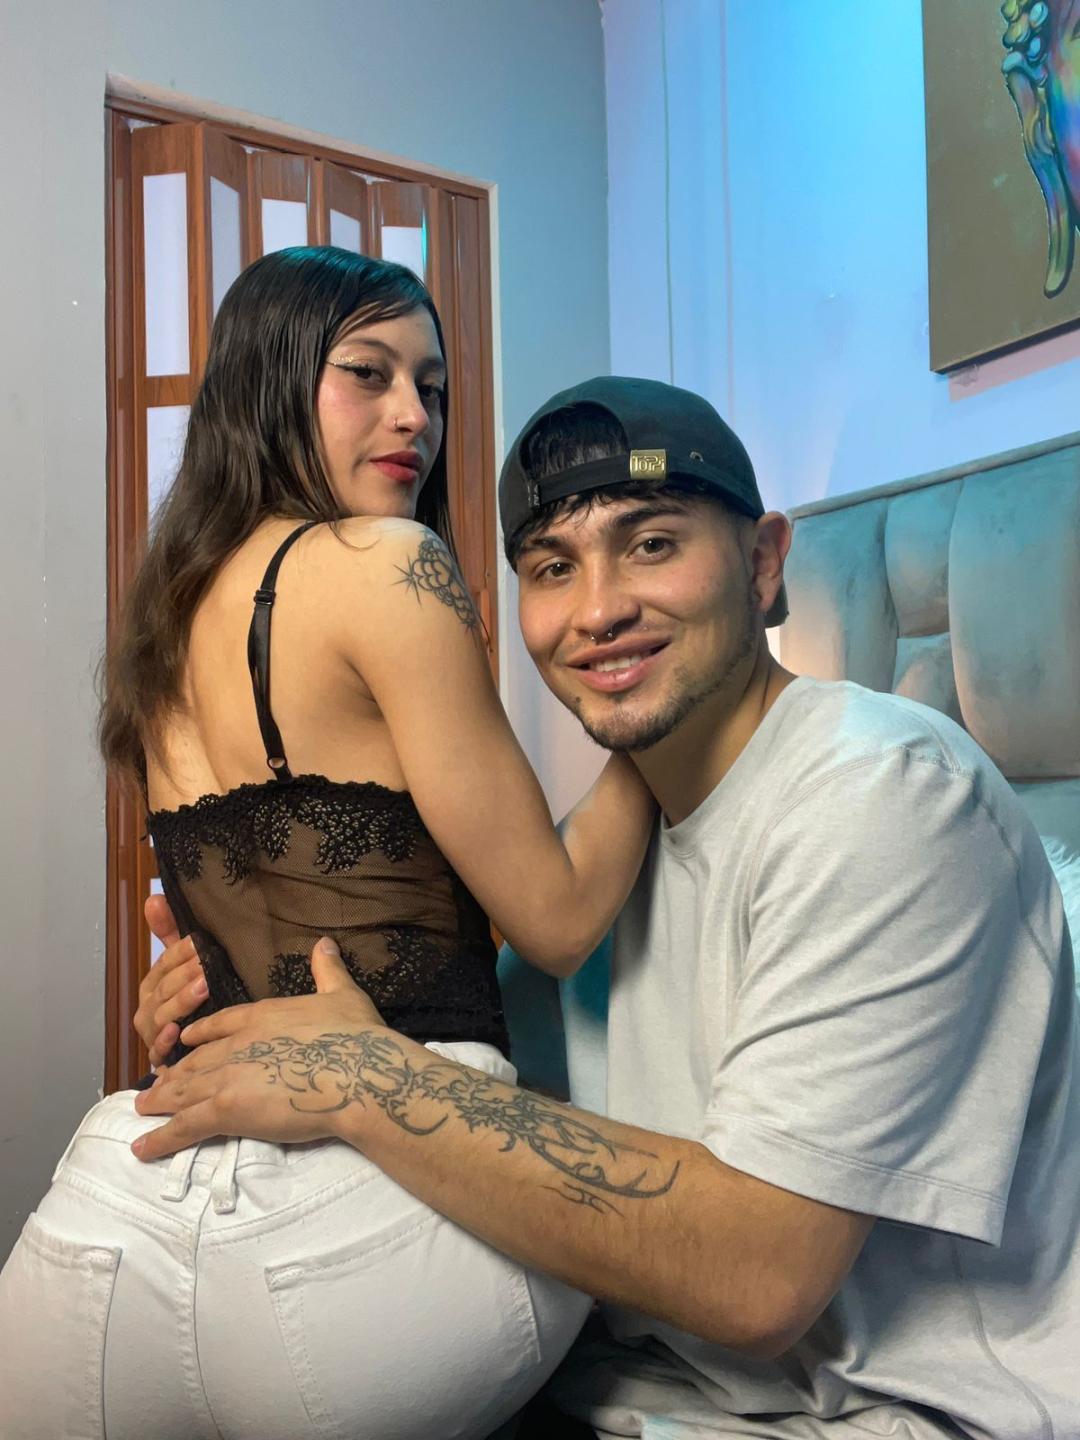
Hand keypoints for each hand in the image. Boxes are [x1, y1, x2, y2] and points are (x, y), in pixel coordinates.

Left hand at [132, 938, 386, 1160]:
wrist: (354, 1071)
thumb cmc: (355, 1034)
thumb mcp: (343, 994)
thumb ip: (328, 970)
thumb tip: (324, 943)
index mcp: (261, 1015)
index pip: (219, 1023)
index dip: (200, 1034)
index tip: (185, 1040)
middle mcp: (236, 1043)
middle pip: (195, 1060)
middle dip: (173, 1073)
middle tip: (154, 1084)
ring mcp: (226, 1076)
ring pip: (183, 1090)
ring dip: (160, 1101)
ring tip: (141, 1108)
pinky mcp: (226, 1109)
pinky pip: (185, 1127)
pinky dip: (161, 1138)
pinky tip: (143, 1148)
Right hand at [135, 896, 207, 1065]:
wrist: (205, 1043)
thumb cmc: (197, 997)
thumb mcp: (189, 963)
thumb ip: (170, 931)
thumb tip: (154, 898)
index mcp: (153, 983)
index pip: (164, 963)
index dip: (180, 952)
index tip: (200, 941)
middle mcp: (148, 1007)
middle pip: (163, 988)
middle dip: (184, 974)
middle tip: (207, 963)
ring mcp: (153, 1033)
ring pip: (162, 1014)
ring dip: (181, 1001)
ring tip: (204, 987)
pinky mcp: (162, 1056)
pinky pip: (159, 1050)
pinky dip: (166, 1042)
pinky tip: (178, 1031)